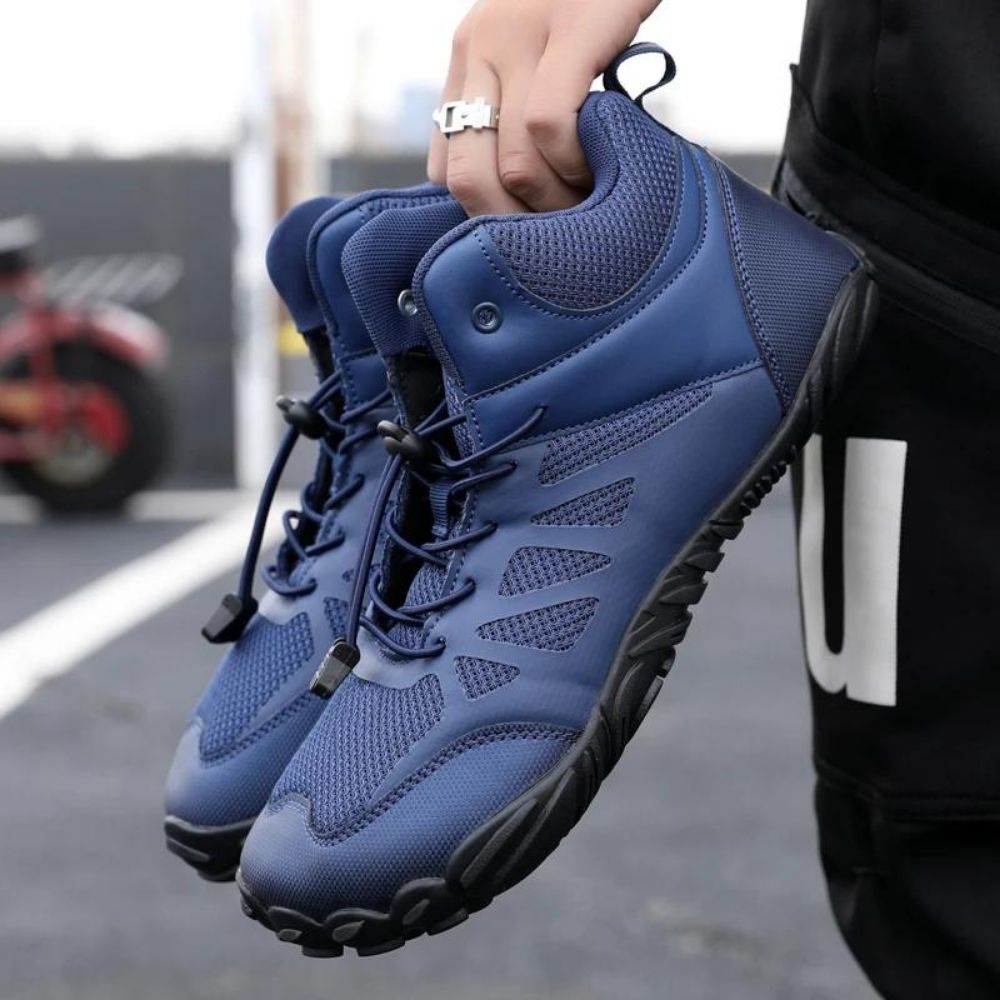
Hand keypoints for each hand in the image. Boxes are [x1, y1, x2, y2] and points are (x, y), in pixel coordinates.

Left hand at [428, 0, 660, 216]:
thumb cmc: (593, 4)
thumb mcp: (535, 53)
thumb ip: (511, 107)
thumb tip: (507, 189)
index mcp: (466, 57)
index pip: (444, 168)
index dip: (483, 214)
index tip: (524, 233)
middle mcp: (481, 44)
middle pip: (468, 176)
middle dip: (514, 223)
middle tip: (558, 230)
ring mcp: (522, 33)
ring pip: (514, 162)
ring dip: (556, 200)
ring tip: (588, 196)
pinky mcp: (573, 27)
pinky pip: (551, 123)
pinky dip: (573, 162)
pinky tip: (598, 163)